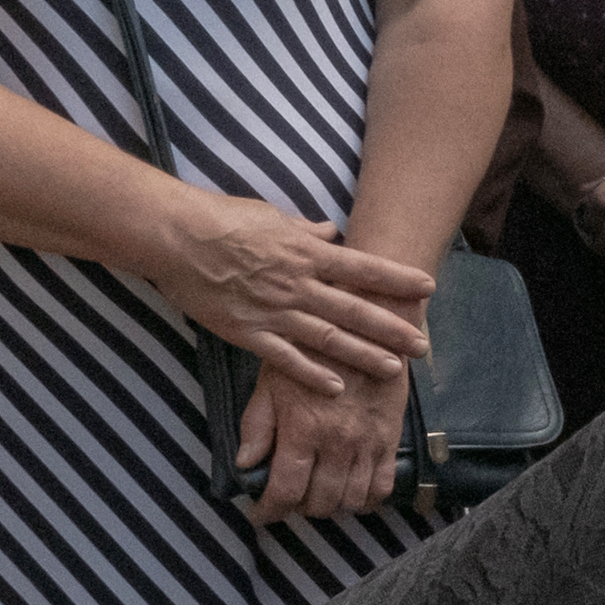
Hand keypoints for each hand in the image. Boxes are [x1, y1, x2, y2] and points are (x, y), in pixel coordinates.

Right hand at [142, 191, 431, 393]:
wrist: (177, 236)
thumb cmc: (222, 219)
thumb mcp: (271, 216)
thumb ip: (303, 230)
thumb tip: (330, 230)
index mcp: (306, 252)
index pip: (363, 267)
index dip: (398, 279)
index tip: (428, 287)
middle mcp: (298, 284)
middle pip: (356, 309)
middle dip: (393, 328)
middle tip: (423, 345)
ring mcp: (275, 311)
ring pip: (330, 338)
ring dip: (364, 356)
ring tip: (394, 371)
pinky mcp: (249, 333)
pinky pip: (287, 359)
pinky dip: (313, 375)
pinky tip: (337, 388)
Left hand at [232, 360, 402, 524]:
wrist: (366, 323)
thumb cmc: (312, 346)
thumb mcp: (272, 379)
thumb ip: (257, 424)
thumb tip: (245, 464)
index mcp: (302, 429)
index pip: (285, 492)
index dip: (269, 511)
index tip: (261, 514)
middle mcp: (337, 443)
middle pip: (319, 503)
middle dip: (299, 509)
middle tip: (290, 499)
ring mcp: (367, 443)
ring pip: (350, 501)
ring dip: (331, 506)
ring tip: (318, 496)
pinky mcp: (390, 438)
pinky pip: (382, 486)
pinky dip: (366, 500)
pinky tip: (351, 492)